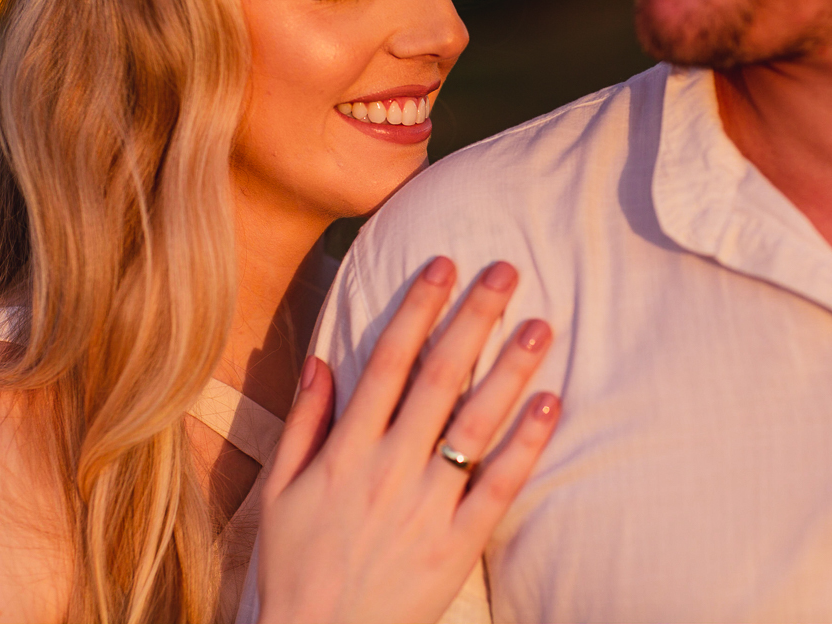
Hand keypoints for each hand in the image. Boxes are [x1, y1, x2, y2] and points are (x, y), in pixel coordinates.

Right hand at [257, 258, 559, 623]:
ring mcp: (427, 505)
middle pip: (440, 379)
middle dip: (473, 319)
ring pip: (475, 424)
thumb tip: (322, 360)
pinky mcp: (458, 542)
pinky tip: (551, 402)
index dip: (417, 308)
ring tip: (541, 323)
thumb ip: (303, 423)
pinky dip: (527, 443)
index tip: (444, 265)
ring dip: (509, 369)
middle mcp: (388, 468)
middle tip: (506, 270)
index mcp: (345, 451)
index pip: (388, 362)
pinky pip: (499, 485)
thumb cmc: (296, 566)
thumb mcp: (280, 492)